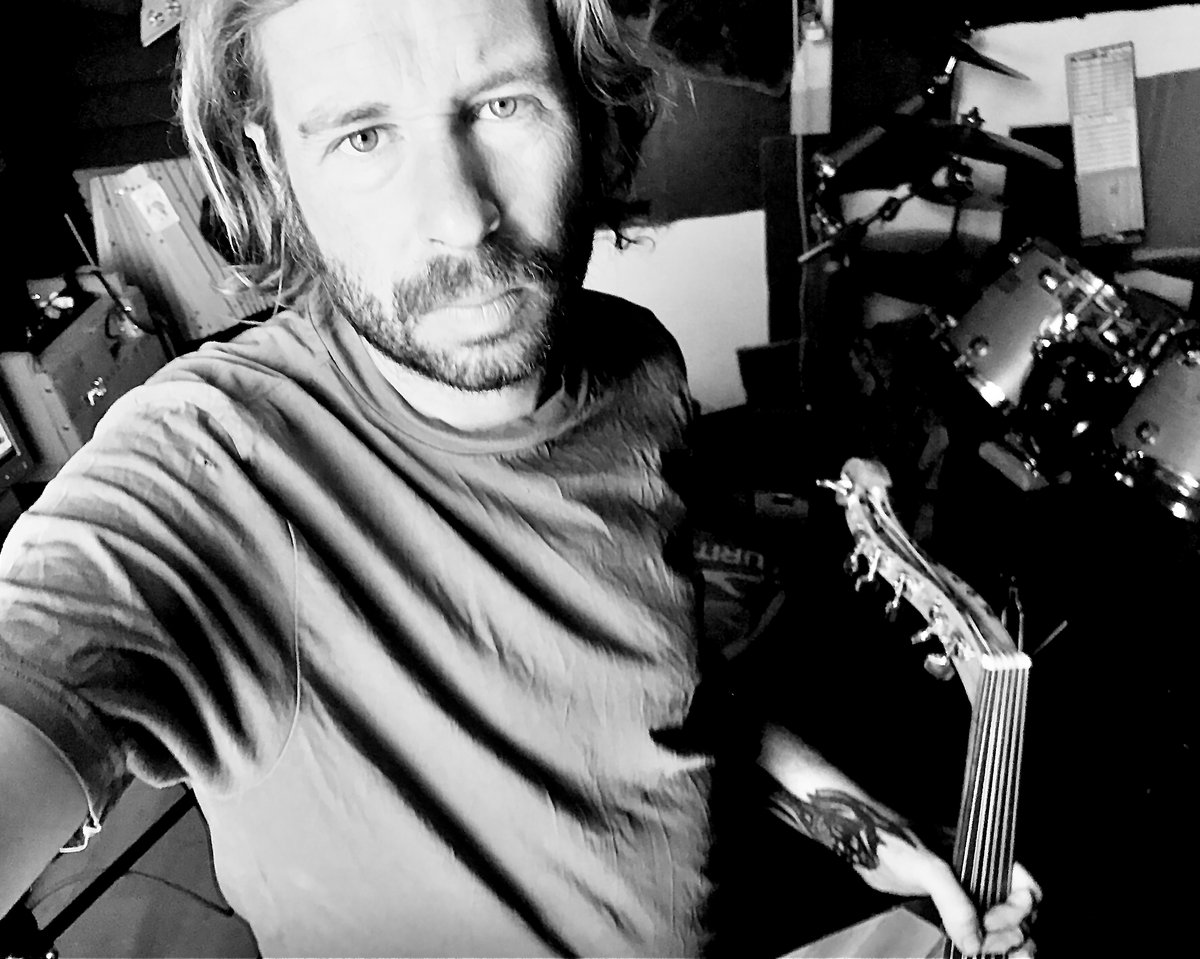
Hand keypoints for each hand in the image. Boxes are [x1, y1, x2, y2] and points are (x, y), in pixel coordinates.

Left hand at [856, 832, 1040, 955]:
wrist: (861, 846)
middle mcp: (982, 875)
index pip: (1026, 890)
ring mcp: (967, 894)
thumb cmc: (893, 841)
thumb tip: (974, 943)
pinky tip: (979, 957)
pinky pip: (977, 933)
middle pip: (1020, 916)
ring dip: (1005, 948)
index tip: (990, 923)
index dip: (1017, 912)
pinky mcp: (949, 910)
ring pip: (1002, 928)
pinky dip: (984, 949)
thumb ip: (954, 903)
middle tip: (986, 947)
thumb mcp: (928, 868)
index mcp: (987, 857)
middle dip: (1011, 936)